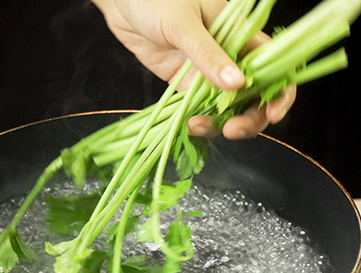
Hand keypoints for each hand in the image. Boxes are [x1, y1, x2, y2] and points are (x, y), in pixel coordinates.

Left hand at [92, 0, 295, 138]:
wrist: (121, 2)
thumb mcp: (184, 24)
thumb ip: (207, 53)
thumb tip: (237, 83)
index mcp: (240, 34)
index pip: (273, 66)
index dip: (279, 92)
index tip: (272, 113)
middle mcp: (228, 56)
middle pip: (253, 94)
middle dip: (249, 117)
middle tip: (232, 130)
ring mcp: (206, 72)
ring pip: (226, 106)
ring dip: (220, 123)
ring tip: (198, 126)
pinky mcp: (184, 83)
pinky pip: (199, 107)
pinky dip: (199, 120)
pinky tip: (190, 126)